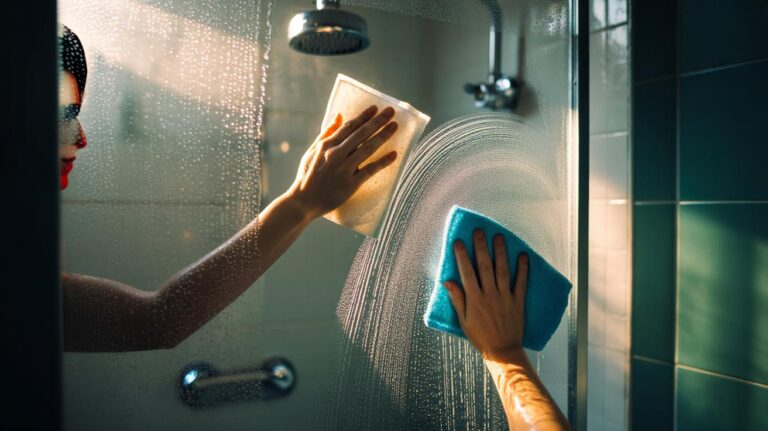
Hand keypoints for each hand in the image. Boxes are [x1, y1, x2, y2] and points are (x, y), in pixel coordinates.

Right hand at [286, 105, 398, 219]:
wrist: (303, 202)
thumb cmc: (307, 176)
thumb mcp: (311, 152)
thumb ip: (326, 133)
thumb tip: (339, 115)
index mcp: (326, 145)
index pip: (349, 126)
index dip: (364, 116)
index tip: (375, 108)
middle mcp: (336, 154)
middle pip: (361, 134)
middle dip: (378, 121)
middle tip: (391, 111)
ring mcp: (344, 169)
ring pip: (368, 148)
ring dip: (383, 136)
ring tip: (395, 126)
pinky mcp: (350, 184)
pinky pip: (370, 170)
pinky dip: (383, 162)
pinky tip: (394, 155)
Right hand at [444, 229, 528, 362]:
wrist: (502, 351)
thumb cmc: (480, 337)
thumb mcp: (464, 320)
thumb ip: (458, 299)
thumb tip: (448, 281)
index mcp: (474, 299)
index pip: (467, 272)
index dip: (462, 256)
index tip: (458, 242)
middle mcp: (489, 294)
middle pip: (484, 266)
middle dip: (480, 247)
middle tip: (478, 231)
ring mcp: (505, 297)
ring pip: (502, 270)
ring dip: (500, 252)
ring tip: (498, 237)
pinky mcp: (518, 301)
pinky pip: (521, 282)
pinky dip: (522, 269)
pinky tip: (522, 255)